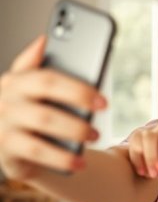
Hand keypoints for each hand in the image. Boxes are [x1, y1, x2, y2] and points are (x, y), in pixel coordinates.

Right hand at [0, 36, 105, 178]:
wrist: (13, 143)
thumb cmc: (35, 107)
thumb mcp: (37, 87)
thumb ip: (43, 65)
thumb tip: (44, 39)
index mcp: (18, 80)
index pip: (48, 78)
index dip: (78, 89)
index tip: (104, 101)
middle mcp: (6, 100)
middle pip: (45, 99)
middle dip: (78, 105)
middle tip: (103, 114)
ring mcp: (3, 125)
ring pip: (42, 123)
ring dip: (73, 130)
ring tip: (95, 137)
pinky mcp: (6, 150)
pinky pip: (36, 153)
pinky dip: (61, 158)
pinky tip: (81, 162)